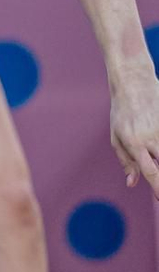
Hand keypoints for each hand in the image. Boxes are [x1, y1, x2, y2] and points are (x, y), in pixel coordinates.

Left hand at [110, 61, 158, 199]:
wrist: (134, 83)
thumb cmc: (122, 112)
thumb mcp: (116, 136)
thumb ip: (125, 161)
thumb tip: (132, 183)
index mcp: (135, 143)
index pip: (150, 171)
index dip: (158, 188)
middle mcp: (152, 137)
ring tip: (152, 155)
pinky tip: (155, 144)